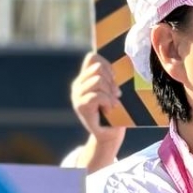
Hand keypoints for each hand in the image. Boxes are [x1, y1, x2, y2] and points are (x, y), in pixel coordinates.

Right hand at [70, 51, 124, 172]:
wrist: (109, 135)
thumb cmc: (115, 112)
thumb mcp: (113, 91)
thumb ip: (110, 78)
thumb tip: (115, 68)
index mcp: (85, 78)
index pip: (92, 58)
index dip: (107, 65)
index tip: (114, 79)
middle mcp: (78, 85)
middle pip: (97, 68)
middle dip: (111, 81)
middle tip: (114, 95)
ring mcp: (77, 95)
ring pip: (98, 80)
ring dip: (110, 93)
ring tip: (112, 103)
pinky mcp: (80, 106)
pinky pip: (96, 95)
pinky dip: (107, 102)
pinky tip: (110, 109)